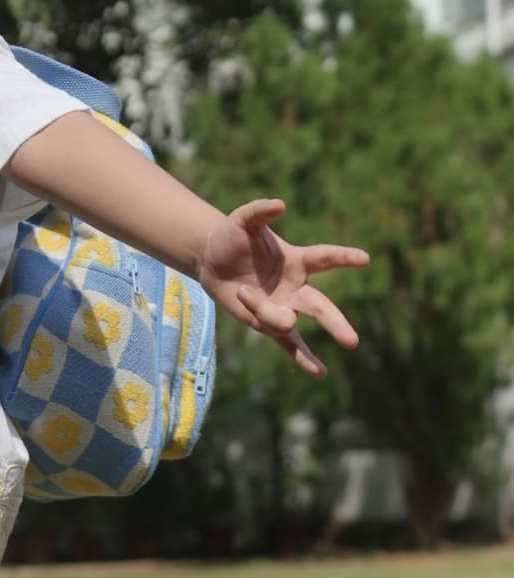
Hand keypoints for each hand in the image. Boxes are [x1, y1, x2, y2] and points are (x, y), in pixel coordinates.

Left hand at [198, 199, 369, 376]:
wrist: (213, 261)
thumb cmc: (233, 237)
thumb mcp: (243, 220)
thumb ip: (260, 211)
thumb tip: (279, 204)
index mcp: (297, 260)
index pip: (325, 258)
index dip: (343, 257)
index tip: (364, 258)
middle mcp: (296, 287)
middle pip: (321, 307)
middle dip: (334, 323)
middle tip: (351, 340)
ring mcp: (284, 307)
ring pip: (286, 322)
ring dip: (264, 312)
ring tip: (243, 292)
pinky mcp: (267, 323)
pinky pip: (289, 344)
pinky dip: (303, 358)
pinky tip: (319, 372)